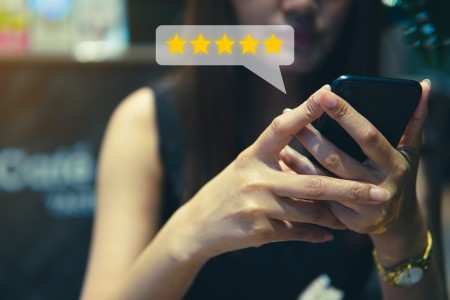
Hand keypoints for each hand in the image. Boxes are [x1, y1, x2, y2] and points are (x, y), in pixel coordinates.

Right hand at [163, 86, 389, 262]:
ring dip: (335, 216)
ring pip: (309, 212)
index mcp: (253, 156)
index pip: (281, 128)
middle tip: (380, 192)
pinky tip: (328, 235)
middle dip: (350, 190)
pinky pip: (296, 232)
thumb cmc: (226, 191)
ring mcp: (257, 206)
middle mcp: (256, 178)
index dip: (305, 111)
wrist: (197, 225)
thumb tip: (310, 151)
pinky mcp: (259, 230)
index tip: (328, 92)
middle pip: (311, 183)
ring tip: (355, 218)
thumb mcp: (245, 168)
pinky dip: (315, 234)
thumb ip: (275, 159)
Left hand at [280, 81, 430, 261]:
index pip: (367, 136)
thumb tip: (424, 86)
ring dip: (298, 155)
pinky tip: (283, 157)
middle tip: (289, 113)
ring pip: (321, 178)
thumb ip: (413, 120)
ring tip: (281, 134)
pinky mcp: (343, 219)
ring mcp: (358, 206)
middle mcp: (377, 186)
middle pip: (336, 158)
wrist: (397, 222)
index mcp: (393, 164)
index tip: (324, 94)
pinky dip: (299, 174)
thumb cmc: (400, 177)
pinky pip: (315, 195)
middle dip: (311, 135)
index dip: (346, 115)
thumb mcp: (410, 151)